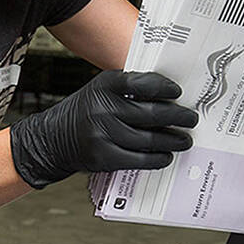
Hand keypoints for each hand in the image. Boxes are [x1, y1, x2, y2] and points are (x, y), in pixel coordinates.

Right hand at [10, 70, 197, 187]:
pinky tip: (166, 156)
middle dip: (178, 117)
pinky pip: (140, 159)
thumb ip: (128, 90)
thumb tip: (169, 97)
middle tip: (191, 119)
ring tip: (184, 140)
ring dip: (173, 140)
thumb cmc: (84, 113)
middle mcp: (104, 108)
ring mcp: (103, 134)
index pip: (144, 83)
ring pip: (150, 139)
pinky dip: (158, 159)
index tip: (178, 93)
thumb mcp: (100, 91)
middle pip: (152, 113)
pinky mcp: (104, 157)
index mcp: (105, 85)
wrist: (52, 139)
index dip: (165, 88)